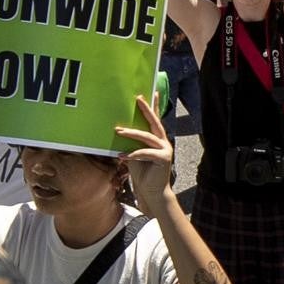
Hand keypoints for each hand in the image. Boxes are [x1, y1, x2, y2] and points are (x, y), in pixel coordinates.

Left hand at [116, 94, 173, 209]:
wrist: (152, 192)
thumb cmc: (142, 174)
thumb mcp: (135, 155)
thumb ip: (133, 144)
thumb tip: (121, 131)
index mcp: (157, 140)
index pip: (155, 120)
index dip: (154, 106)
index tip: (152, 92)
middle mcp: (163, 142)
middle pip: (154, 122)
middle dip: (146, 109)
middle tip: (138, 99)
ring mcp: (165, 149)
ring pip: (147, 137)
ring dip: (132, 133)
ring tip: (118, 130)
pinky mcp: (164, 158)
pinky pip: (145, 152)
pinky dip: (133, 154)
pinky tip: (122, 156)